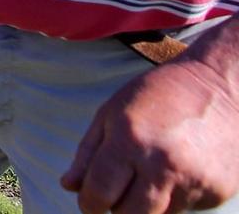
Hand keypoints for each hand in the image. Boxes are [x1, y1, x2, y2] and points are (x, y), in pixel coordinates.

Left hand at [63, 58, 238, 212]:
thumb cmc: (158, 95)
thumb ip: (87, 152)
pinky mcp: (216, 192)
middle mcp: (162, 164)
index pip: (99, 192)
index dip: (89, 203)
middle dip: (116, 208)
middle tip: (116, 191)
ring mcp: (193, 181)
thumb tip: (69, 186)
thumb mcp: (112, 112)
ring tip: (148, 173)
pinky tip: (178, 170)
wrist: (222, 88)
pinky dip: (174, 198)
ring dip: (146, 204)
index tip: (89, 200)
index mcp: (129, 140)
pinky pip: (185, 209)